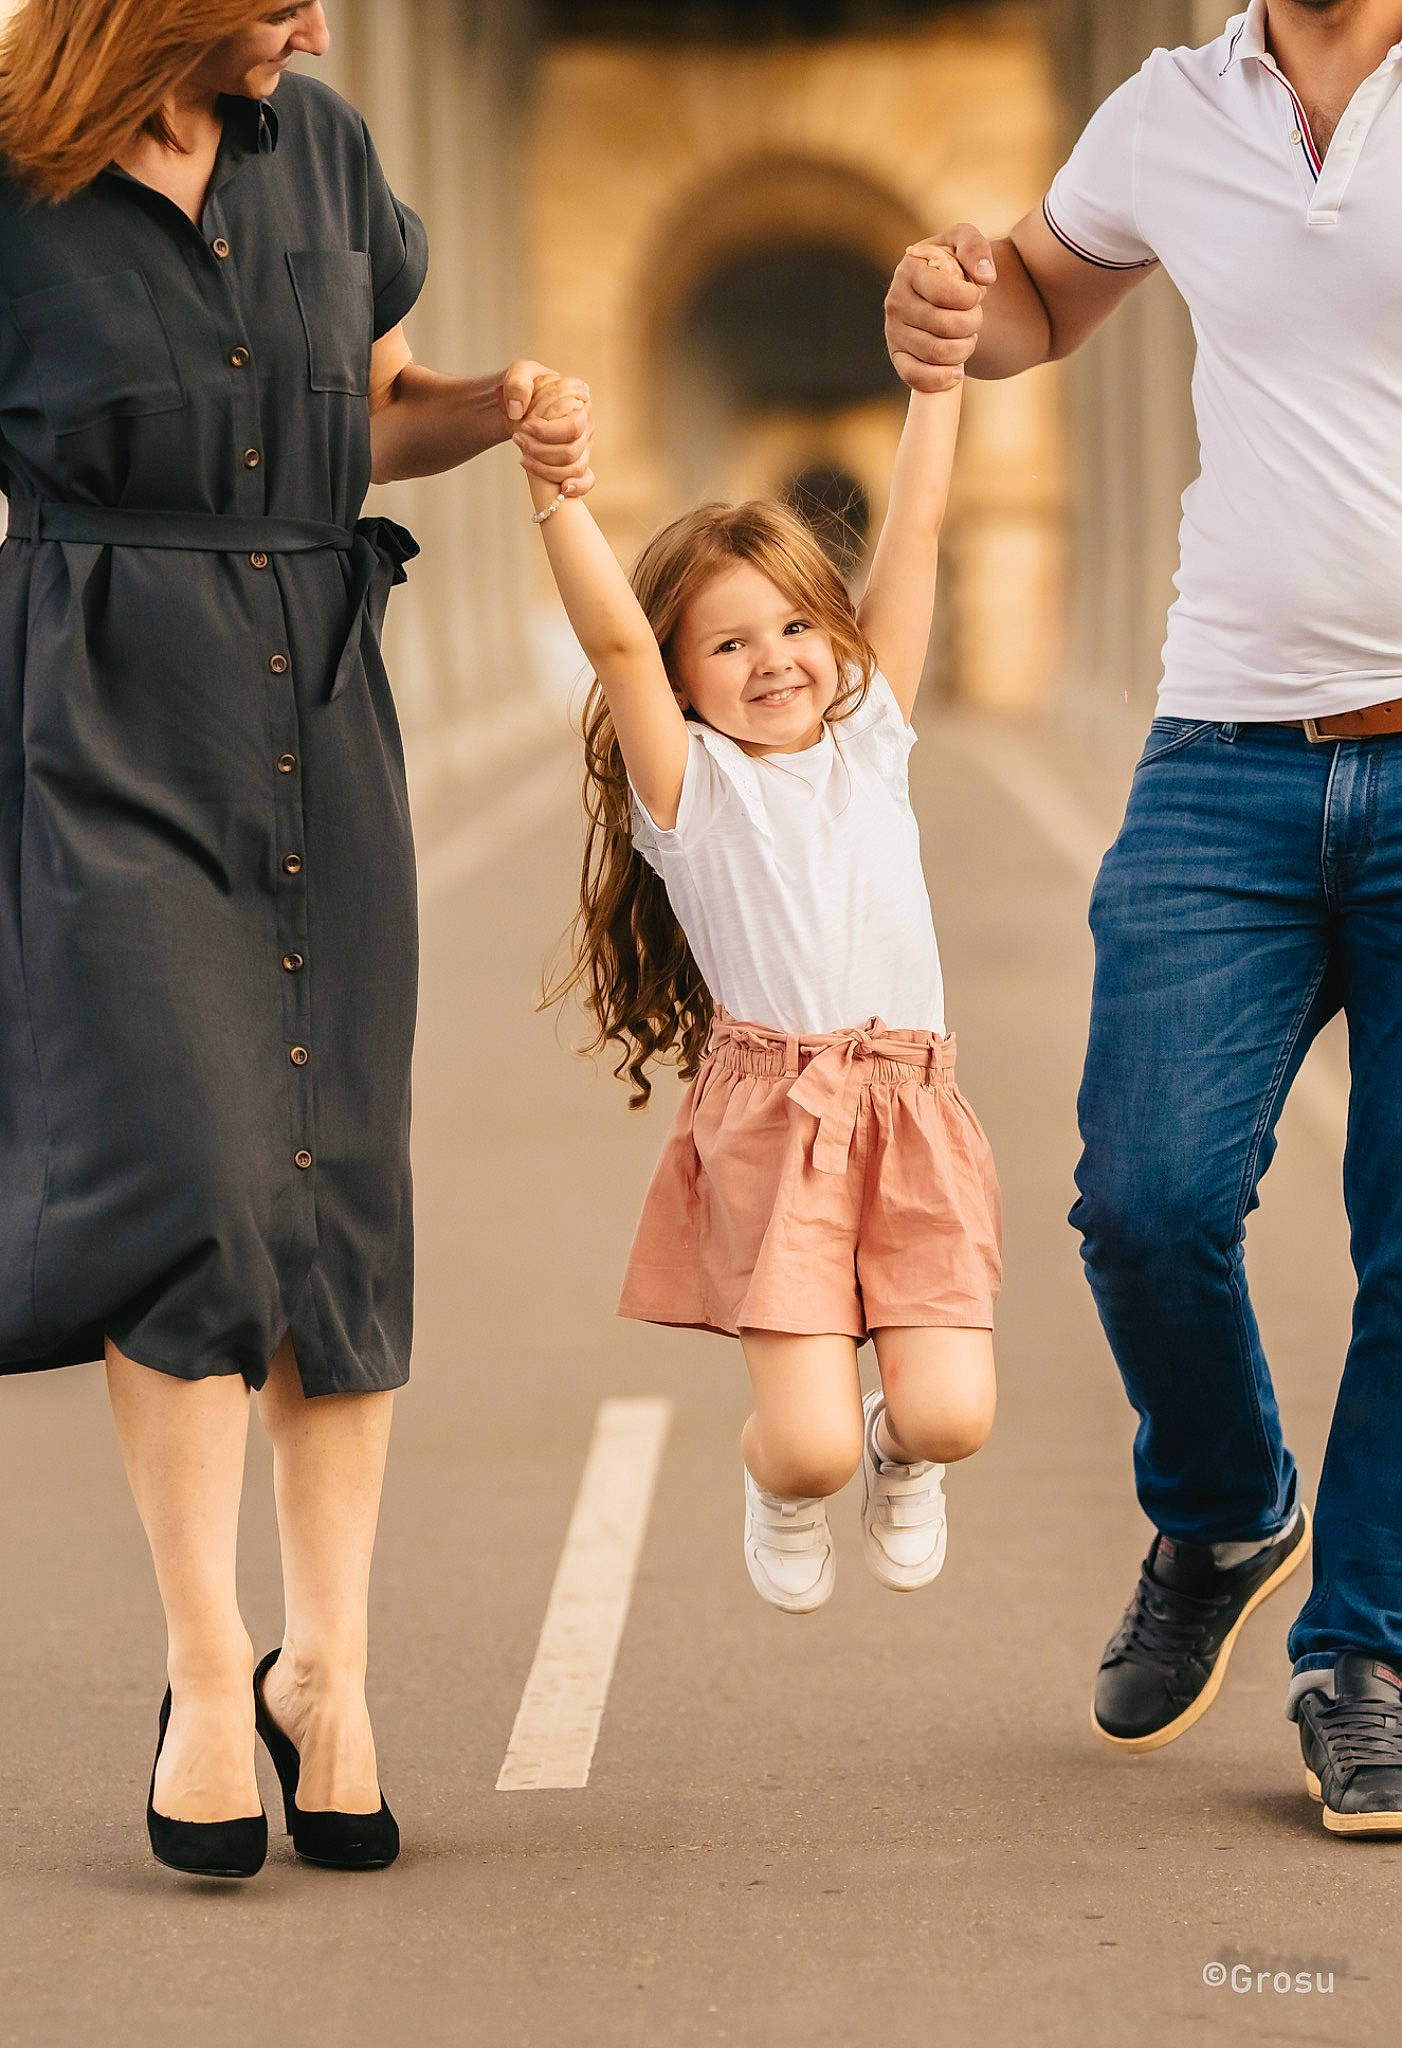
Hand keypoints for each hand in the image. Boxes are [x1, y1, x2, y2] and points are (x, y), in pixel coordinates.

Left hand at [498, 360, 593, 493]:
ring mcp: (583, 444)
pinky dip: (578, 487)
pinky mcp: (577, 460)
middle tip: (518, 441)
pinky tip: (562, 489)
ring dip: (545, 468)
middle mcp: (586, 424)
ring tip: (522, 457)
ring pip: (574, 468)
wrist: (518, 406)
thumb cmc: (523, 388)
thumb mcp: (518, 374)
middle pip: (572, 451)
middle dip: (541, 451)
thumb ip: (518, 383)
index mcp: (579, 400)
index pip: (573, 426)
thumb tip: (518, 410)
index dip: (548, 432)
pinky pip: (586, 480)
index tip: (525, 427)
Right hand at [884, 228, 995, 392]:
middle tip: (976, 318)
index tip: (976, 294)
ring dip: (964, 349)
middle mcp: (895, 301)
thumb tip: (985, 277)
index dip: (970, 298)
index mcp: (909, 270)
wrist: (939, 289)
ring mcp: (894, 332)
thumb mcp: (963, 241)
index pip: (944, 293)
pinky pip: (915, 377)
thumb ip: (975, 247)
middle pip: (944, 326)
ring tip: (968, 337)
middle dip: (972, 324)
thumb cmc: (952, 264)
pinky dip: (941, 379)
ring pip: (936, 353)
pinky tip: (957, 372)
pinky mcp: (897, 357)